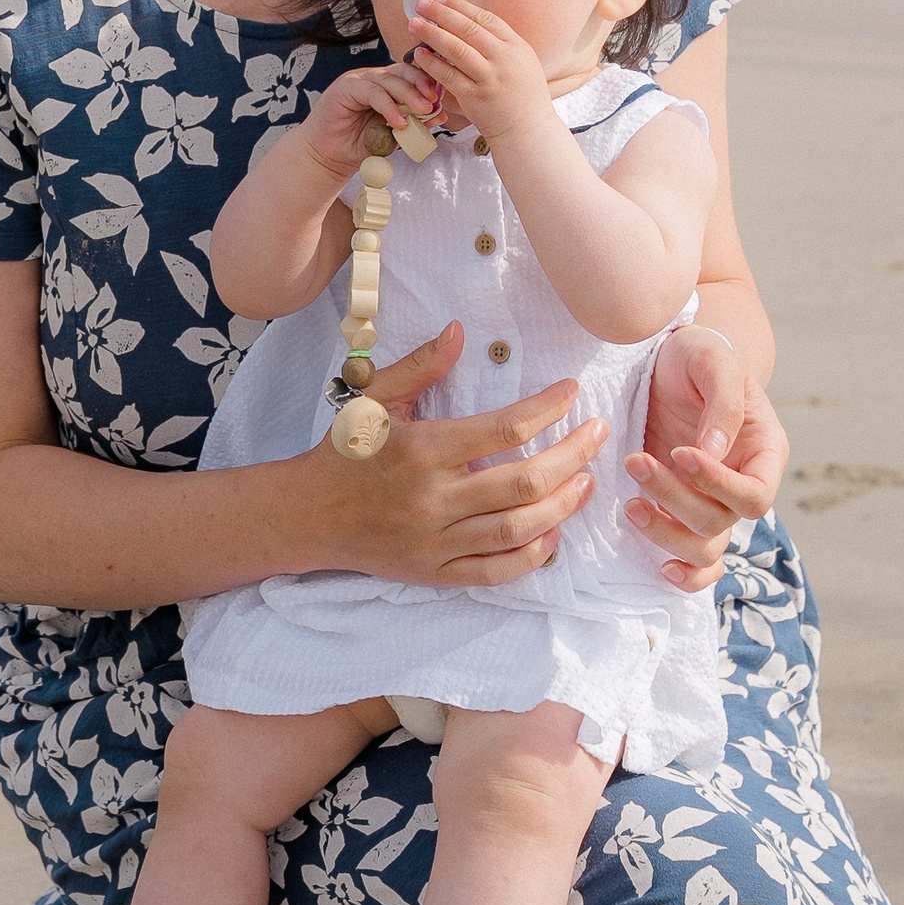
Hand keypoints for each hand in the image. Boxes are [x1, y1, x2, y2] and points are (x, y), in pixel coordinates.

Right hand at [293, 324, 605, 588]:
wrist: (305, 514)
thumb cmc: (343, 451)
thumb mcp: (374, 398)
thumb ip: (420, 366)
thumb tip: (459, 331)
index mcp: (422, 450)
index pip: (505, 430)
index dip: (548, 409)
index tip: (572, 393)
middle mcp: (432, 499)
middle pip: (524, 482)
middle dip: (572, 456)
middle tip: (598, 434)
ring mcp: (435, 542)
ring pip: (517, 529)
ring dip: (562, 505)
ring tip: (586, 481)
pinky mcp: (434, 573)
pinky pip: (495, 571)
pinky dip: (532, 556)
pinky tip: (553, 533)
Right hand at [296, 59, 435, 182]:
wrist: (328, 156)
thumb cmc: (360, 144)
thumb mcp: (394, 134)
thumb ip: (415, 123)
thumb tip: (441, 114)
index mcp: (386, 85)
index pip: (411, 75)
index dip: (427, 84)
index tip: (441, 99)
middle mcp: (373, 78)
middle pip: (402, 72)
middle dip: (421, 85)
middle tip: (434, 102)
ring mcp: (358, 80)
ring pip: (389, 80)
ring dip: (408, 95)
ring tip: (422, 111)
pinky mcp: (345, 87)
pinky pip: (373, 93)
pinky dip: (388, 107)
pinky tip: (398, 122)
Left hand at [400, 0, 556, 144]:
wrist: (528, 131)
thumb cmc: (522, 96)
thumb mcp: (522, 62)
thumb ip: (500, 44)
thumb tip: (470, 22)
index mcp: (516, 47)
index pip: (486, 19)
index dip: (461, 7)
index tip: (442, 0)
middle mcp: (504, 59)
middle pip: (468, 29)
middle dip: (441, 14)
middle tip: (421, 5)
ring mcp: (489, 78)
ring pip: (456, 49)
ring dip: (432, 34)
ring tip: (414, 24)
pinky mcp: (474, 97)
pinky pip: (448, 75)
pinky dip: (431, 63)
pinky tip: (419, 54)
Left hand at [625, 327, 786, 591]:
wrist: (668, 362)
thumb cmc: (697, 355)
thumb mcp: (712, 361)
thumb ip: (722, 403)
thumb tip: (713, 453)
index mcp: (765, 451)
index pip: (755, 492)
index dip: (718, 484)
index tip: (679, 453)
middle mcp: (744, 484)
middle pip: (721, 521)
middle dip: (675, 498)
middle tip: (635, 462)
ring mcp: (714, 502)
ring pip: (705, 548)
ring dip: (666, 534)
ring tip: (630, 506)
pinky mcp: (683, 511)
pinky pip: (697, 562)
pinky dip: (685, 574)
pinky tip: (660, 567)